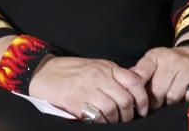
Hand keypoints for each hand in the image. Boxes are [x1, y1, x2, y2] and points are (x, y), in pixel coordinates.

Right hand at [28, 56, 149, 122]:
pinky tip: (100, 122)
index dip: (142, 98)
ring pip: (113, 110)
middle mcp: (99, 76)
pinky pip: (97, 117)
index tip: (143, 109)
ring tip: (113, 122)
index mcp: (106, 67)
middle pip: (125, 99)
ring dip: (116, 121)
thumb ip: (114, 75)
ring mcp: (87, 89)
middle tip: (126, 119)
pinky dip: (102, 123)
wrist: (45, 73)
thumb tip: (136, 87)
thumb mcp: (96, 66)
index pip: (134, 81)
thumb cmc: (73, 71)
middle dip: (129, 114)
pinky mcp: (76, 102)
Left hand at [131, 46, 188, 110]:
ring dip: (171, 102)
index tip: (139, 100)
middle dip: (156, 101)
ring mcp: (188, 67)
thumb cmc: (172, 63)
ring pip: (172, 96)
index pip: (141, 73)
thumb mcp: (155, 62)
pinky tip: (187, 93)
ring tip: (172, 97)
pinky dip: (186, 100)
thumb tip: (126, 86)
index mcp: (157, 55)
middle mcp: (172, 59)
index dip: (138, 90)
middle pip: (157, 90)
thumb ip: (142, 72)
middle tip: (158, 102)